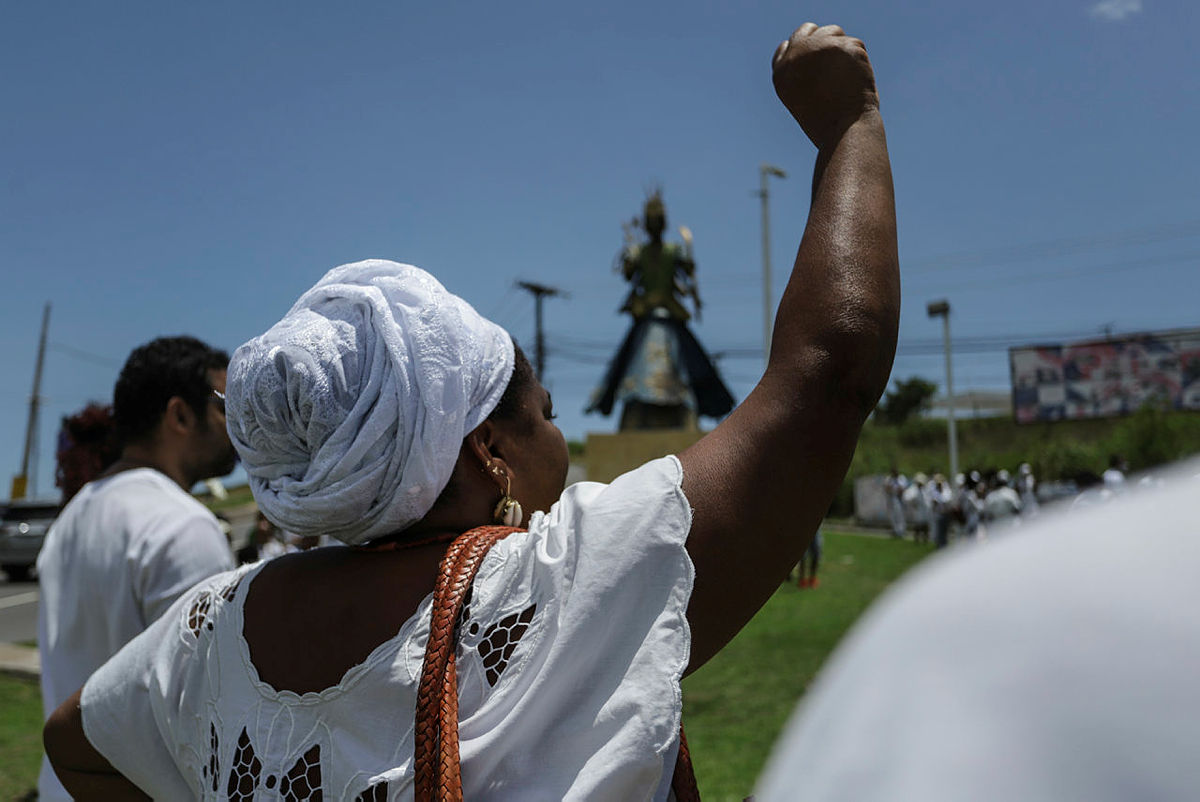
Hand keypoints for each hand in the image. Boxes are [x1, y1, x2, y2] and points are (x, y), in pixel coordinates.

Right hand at [772, 23, 878, 149]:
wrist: (844, 131)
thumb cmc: (827, 124)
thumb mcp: (802, 99)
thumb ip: (800, 74)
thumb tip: (816, 55)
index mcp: (781, 72)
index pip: (787, 45)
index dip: (804, 51)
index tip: (817, 64)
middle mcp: (796, 56)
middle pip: (808, 30)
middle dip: (822, 41)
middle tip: (836, 63)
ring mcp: (818, 48)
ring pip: (833, 32)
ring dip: (842, 49)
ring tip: (846, 79)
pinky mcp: (842, 46)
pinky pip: (855, 44)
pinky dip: (859, 60)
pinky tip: (857, 81)